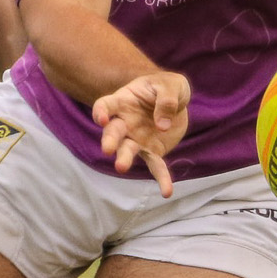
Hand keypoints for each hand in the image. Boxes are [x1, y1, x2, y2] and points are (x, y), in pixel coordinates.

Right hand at [92, 71, 190, 196]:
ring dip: (124, 158)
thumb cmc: (167, 86)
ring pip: (127, 150)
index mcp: (123, 101)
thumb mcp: (172, 85)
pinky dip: (161, 179)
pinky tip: (166, 192)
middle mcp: (125, 122)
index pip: (106, 105)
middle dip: (110, 140)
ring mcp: (136, 138)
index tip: (102, 119)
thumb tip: (162, 126)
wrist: (175, 99)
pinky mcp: (152, 150)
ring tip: (121, 167)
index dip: (101, 112)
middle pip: (113, 131)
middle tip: (107, 150)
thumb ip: (167, 101)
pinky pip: (155, 166)